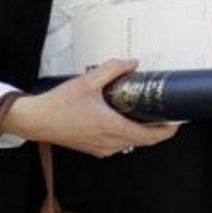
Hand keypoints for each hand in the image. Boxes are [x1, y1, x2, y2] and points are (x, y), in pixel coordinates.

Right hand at [2, 59, 178, 155]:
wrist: (36, 120)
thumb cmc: (59, 104)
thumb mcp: (88, 81)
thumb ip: (112, 70)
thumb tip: (132, 63)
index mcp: (112, 127)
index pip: (148, 137)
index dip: (166, 131)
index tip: (176, 123)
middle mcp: (109, 142)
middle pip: (142, 141)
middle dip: (155, 130)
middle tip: (162, 116)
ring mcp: (101, 148)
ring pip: (129, 143)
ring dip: (138, 132)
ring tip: (141, 115)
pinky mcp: (93, 149)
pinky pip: (116, 144)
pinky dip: (123, 134)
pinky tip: (119, 120)